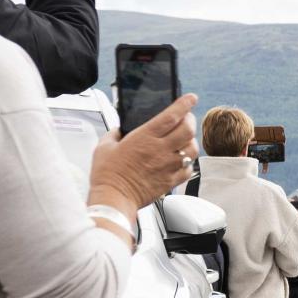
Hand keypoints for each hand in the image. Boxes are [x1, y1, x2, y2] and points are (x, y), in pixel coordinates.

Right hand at [90, 93, 198, 207]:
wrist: (113, 198)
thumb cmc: (107, 175)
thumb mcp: (104, 147)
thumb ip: (114, 134)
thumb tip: (119, 130)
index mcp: (144, 138)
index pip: (171, 116)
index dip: (184, 104)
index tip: (190, 98)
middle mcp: (160, 150)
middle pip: (188, 130)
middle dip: (190, 120)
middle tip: (186, 119)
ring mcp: (168, 166)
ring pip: (192, 149)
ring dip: (191, 141)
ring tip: (184, 140)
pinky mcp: (171, 181)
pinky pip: (189, 169)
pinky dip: (188, 163)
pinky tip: (180, 161)